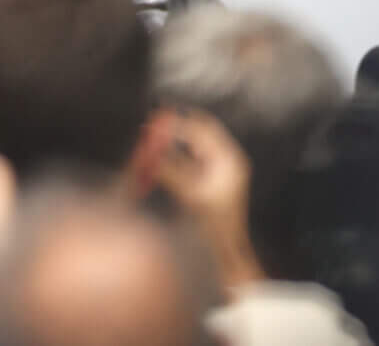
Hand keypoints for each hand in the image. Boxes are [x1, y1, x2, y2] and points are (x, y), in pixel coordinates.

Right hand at [148, 109, 265, 289]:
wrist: (225, 256)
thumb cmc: (214, 229)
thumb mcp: (189, 196)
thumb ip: (169, 169)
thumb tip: (150, 149)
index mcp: (229, 160)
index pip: (201, 129)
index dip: (176, 123)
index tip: (154, 121)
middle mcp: (227, 161)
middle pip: (199, 132)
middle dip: (175, 128)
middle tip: (151, 124)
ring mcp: (220, 172)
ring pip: (193, 146)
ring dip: (173, 142)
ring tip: (151, 140)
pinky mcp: (210, 183)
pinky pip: (190, 161)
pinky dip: (174, 157)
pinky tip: (158, 160)